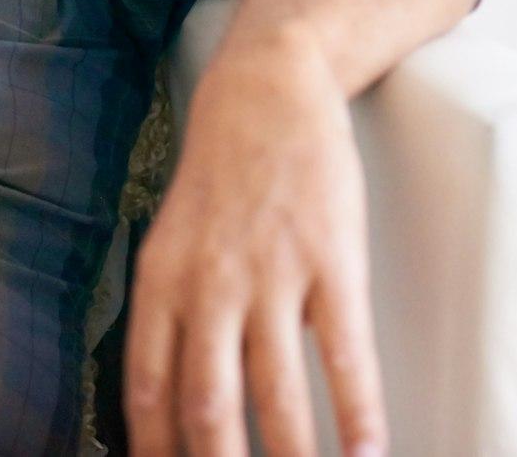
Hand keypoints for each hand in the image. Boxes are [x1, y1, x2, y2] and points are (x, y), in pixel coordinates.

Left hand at [123, 32, 385, 456]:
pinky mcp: (331, 264)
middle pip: (208, 405)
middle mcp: (208, 287)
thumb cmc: (219, 180)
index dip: (155, 449)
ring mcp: (271, 276)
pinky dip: (358, 414)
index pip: (147, 391)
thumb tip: (165, 402)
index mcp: (159, 286)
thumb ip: (167, 316)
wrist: (265, 94)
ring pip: (277, 392)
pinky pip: (344, 354)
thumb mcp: (167, 243)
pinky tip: (369, 452)